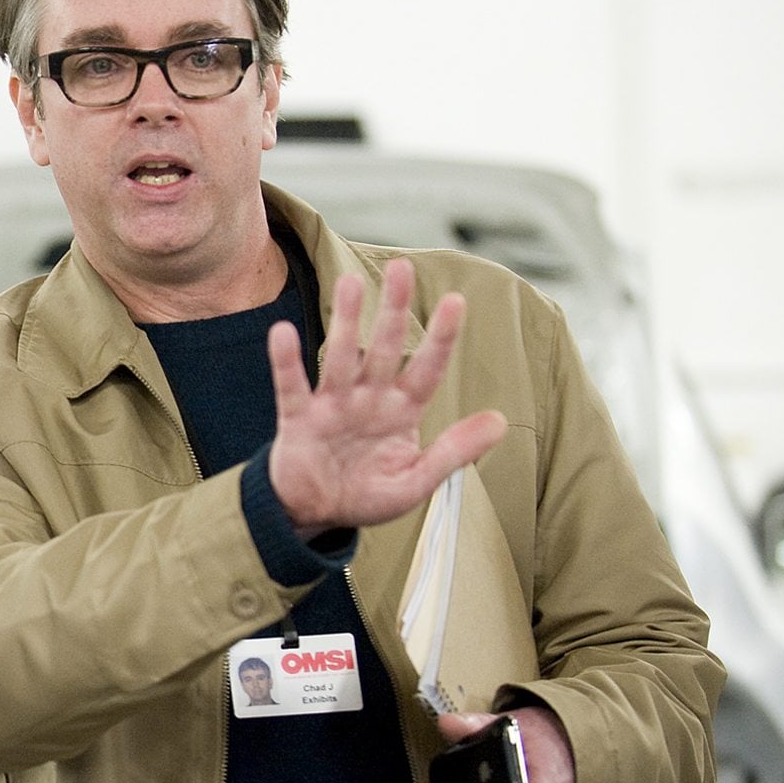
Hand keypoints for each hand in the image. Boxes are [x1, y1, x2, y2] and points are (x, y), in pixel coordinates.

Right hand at [268, 258, 506, 535]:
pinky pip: (291, 386)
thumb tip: (500, 421)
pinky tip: (283, 333)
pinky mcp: (298, 419)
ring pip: (340, 357)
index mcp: (401, 412)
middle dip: (393, 309)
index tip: (455, 302)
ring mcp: (332, 406)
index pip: (426, 369)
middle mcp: (368, 399)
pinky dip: (286, 361)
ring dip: (346, 323)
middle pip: (383, 348)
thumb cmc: (366, 496)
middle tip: (400, 268)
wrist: (313, 515)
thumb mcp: (417, 481)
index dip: (441, 338)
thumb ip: (454, 451)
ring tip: (350, 284)